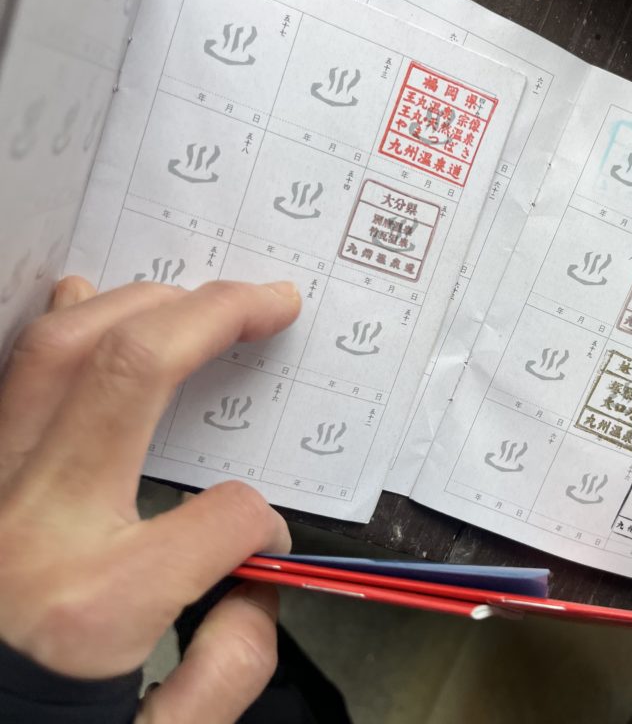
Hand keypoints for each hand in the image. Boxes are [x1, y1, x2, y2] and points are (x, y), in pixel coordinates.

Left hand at [0, 276, 301, 722]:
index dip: (268, 526)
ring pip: (60, 351)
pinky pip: (8, 378)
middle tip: (273, 300)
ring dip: (142, 305)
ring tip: (200, 296)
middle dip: (219, 316)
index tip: (263, 548)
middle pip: (135, 372)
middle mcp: (33, 527)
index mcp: (97, 604)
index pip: (229, 518)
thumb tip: (260, 577)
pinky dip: (54, 327)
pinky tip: (90, 300)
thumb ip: (230, 667)